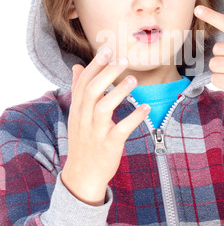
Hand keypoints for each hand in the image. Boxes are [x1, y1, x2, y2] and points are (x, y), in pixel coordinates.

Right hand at [61, 48, 149, 205]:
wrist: (82, 175)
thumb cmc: (83, 140)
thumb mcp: (76, 115)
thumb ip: (78, 90)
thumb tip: (78, 66)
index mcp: (77, 110)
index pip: (83, 83)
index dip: (95, 65)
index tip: (107, 50)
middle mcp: (84, 119)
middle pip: (92, 91)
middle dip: (107, 73)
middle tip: (123, 59)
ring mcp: (96, 133)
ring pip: (104, 108)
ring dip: (119, 92)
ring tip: (133, 79)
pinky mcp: (109, 146)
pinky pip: (121, 129)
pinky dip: (134, 118)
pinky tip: (146, 107)